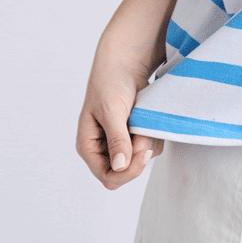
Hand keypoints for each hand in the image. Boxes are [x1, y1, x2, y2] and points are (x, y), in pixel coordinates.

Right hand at [77, 41, 162, 187]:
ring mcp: (119, 145)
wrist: (125, 64)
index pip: (108, 178)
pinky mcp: (133, 138)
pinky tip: (146, 118)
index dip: (128, 172)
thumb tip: (119, 166)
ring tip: (142, 119)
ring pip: (140, 161)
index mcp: (88, 146)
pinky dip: (153, 136)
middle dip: (139, 154)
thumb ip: (117, 139)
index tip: (143, 153)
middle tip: (144, 132)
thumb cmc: (111, 82)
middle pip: (126, 173)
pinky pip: (149, 148)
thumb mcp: (112, 111)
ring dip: (147, 142)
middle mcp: (102, 150)